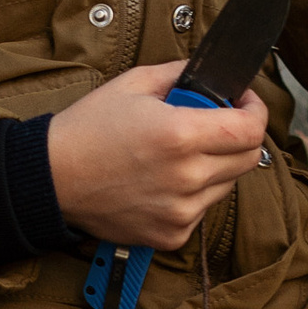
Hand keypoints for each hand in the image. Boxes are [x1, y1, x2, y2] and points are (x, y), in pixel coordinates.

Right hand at [47, 63, 268, 244]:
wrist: (51, 179)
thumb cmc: (88, 129)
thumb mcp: (134, 84)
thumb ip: (181, 74)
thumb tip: (212, 74)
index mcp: (180, 135)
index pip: (251, 129)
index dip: (256, 111)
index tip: (245, 103)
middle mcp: (187, 177)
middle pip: (248, 159)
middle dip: (239, 136)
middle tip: (215, 124)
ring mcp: (181, 211)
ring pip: (226, 185)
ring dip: (215, 166)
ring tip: (177, 155)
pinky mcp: (171, 234)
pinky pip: (201, 210)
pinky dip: (192, 194)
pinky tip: (162, 181)